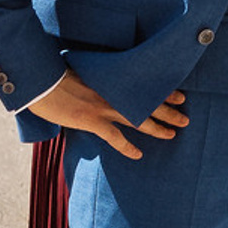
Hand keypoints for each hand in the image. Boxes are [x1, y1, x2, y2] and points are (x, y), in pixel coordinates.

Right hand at [27, 72, 189, 160]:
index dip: (162, 91)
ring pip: (139, 119)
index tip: (178, 94)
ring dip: (157, 127)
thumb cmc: (55, 74)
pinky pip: (115, 137)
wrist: (41, 81)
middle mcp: (112, 93)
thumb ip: (95, 79)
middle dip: (168, 111)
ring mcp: (103, 107)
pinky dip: (127, 147)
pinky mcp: (92, 120)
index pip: (143, 85)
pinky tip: (138, 155)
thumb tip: (100, 84)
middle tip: (186, 117)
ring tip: (172, 134)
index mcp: (110, 79)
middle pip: (147, 103)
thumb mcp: (80, 72)